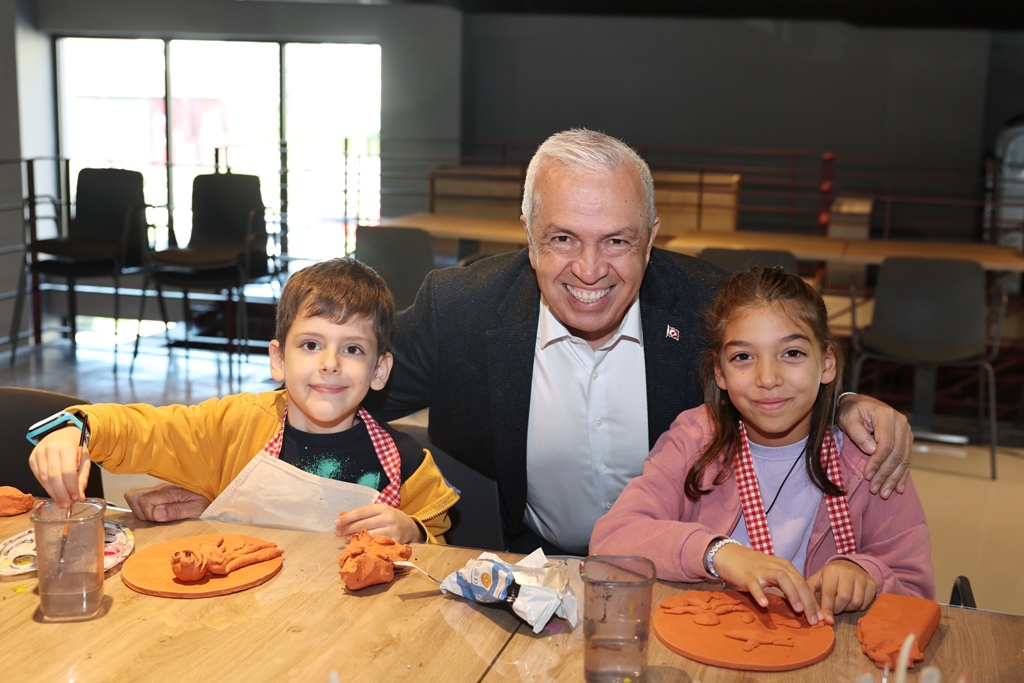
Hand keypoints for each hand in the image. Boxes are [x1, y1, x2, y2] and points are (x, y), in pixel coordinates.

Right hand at [28, 426, 90, 507]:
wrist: (62, 434)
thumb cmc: (75, 447)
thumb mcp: (84, 459)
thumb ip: (83, 477)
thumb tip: (80, 496)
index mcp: (66, 447)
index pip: (68, 472)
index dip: (71, 487)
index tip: (76, 498)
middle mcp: (50, 449)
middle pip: (54, 477)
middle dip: (61, 494)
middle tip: (67, 504)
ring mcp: (38, 454)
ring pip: (44, 479)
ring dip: (53, 493)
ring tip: (61, 502)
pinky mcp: (32, 459)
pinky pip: (38, 477)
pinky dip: (46, 487)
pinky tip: (54, 493)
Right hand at [124, 483, 210, 521]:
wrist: (216, 494)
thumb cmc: (208, 502)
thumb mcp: (196, 509)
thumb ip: (175, 511)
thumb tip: (155, 514)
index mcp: (169, 491)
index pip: (143, 500)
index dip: (149, 514)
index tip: (161, 519)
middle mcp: (161, 488)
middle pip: (134, 496)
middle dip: (142, 512)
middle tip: (158, 519)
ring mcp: (159, 490)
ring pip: (135, 497)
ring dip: (142, 510)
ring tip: (158, 517)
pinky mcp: (159, 494)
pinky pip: (141, 499)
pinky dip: (144, 508)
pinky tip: (157, 514)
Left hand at [335, 504, 423, 543]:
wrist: (411, 527)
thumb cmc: (391, 518)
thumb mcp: (378, 512)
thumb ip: (361, 513)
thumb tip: (341, 514)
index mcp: (383, 508)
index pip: (362, 512)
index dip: (348, 517)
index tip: (336, 522)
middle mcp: (388, 518)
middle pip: (364, 524)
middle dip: (348, 528)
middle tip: (337, 532)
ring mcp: (392, 531)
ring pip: (369, 535)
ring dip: (355, 537)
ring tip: (345, 539)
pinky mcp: (395, 542)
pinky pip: (377, 544)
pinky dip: (366, 544)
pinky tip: (359, 544)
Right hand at [711, 543, 826, 624]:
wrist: (729, 554)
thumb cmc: (753, 566)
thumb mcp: (773, 573)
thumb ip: (787, 585)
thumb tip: (802, 605)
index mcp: (785, 566)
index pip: (804, 584)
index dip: (814, 601)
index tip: (821, 618)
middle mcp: (776, 566)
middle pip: (797, 581)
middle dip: (809, 601)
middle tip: (814, 620)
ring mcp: (761, 570)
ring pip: (782, 579)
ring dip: (792, 594)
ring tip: (798, 609)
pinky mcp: (747, 575)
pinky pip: (754, 585)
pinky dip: (760, 594)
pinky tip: (764, 605)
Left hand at [807, 559, 876, 619]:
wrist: (849, 566)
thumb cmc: (830, 576)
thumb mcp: (817, 580)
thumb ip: (810, 592)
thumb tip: (808, 611)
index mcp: (831, 570)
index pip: (829, 592)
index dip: (827, 608)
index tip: (826, 619)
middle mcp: (848, 572)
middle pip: (844, 598)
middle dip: (838, 608)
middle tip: (834, 609)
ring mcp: (862, 577)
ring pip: (856, 602)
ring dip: (848, 609)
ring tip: (842, 604)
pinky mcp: (872, 584)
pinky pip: (865, 603)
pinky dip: (858, 608)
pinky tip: (851, 602)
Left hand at [836, 393, 912, 498]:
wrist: (859, 403)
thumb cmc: (851, 411)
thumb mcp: (847, 418)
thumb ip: (857, 433)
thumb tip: (871, 450)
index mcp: (886, 416)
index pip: (886, 445)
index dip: (877, 463)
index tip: (867, 476)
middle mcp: (901, 423)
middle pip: (897, 454)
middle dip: (886, 475)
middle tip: (875, 490)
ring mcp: (906, 431)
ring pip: (904, 459)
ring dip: (894, 478)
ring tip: (885, 493)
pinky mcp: (907, 439)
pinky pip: (907, 459)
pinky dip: (902, 474)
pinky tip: (899, 488)